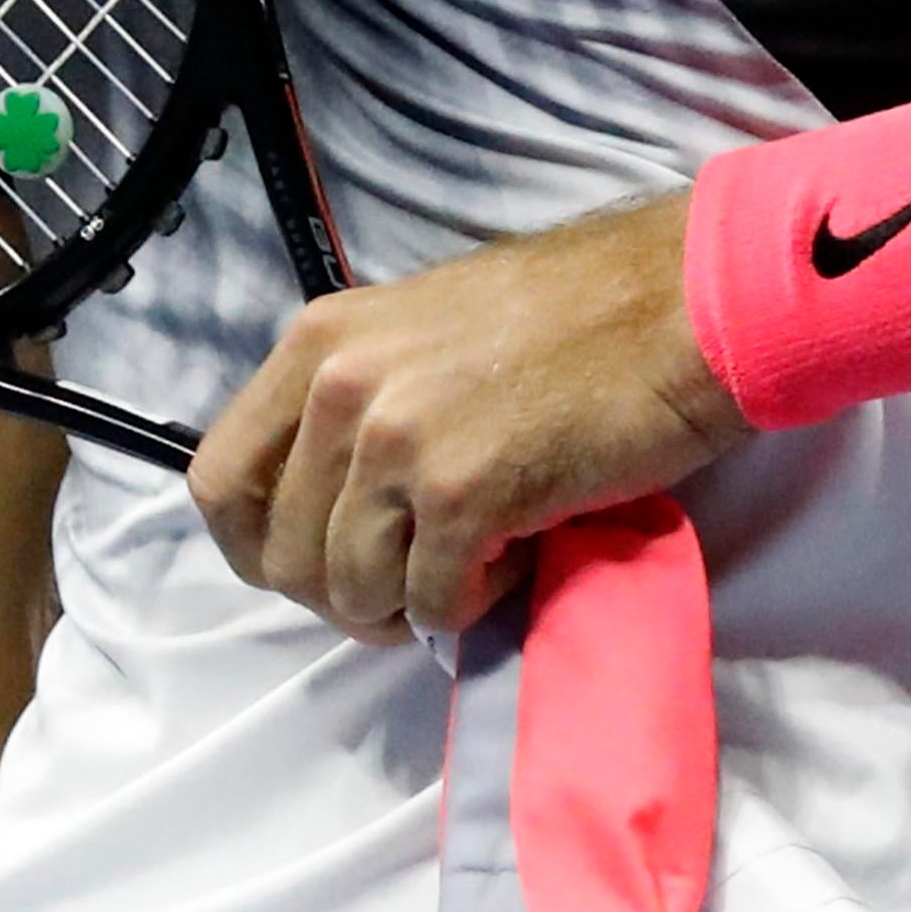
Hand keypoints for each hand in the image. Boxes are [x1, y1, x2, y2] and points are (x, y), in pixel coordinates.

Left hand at [188, 200, 751, 639]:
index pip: (221, 481)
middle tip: (409, 586)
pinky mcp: (466, 495)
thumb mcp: (426, 328)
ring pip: (350, 589)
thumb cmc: (580, 312)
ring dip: (405, 604)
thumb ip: (366, 394)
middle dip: (341, 593)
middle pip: (283, 555)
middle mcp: (341, 387)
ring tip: (469, 570)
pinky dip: (467, 607)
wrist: (689, 303)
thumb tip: (339, 495)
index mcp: (320, 341)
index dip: (258, 548)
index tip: (312, 567)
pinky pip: (431, 602)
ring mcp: (399, 441)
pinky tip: (511, 564)